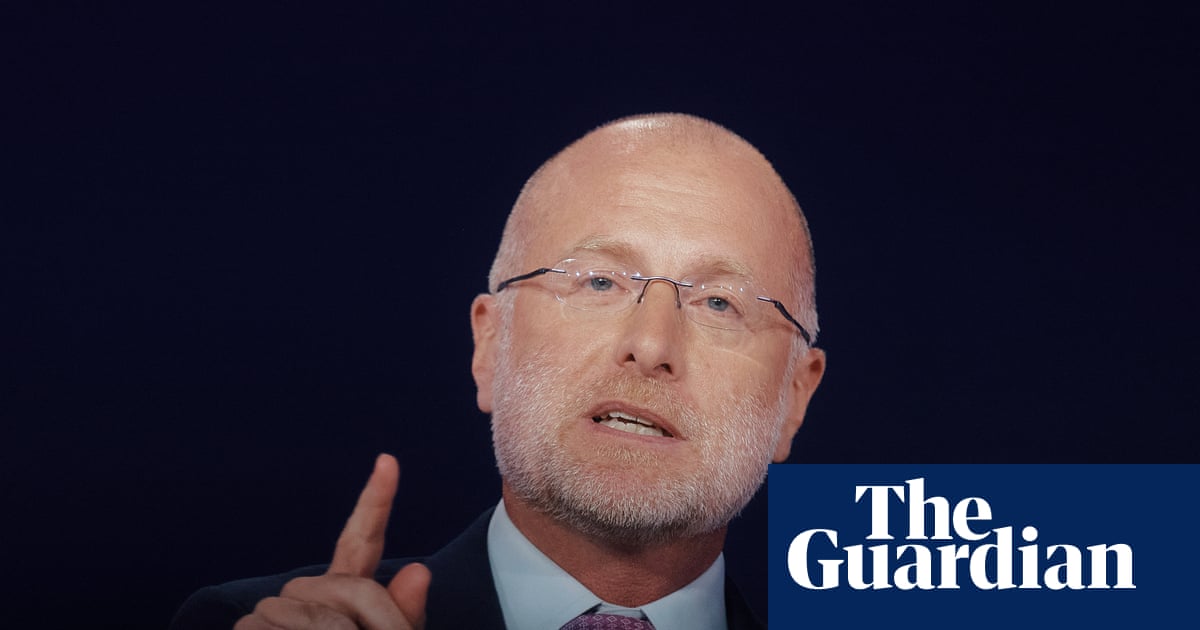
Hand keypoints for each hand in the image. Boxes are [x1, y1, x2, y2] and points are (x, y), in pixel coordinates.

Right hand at [235, 454, 430, 628]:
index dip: (375, 503)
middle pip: (345, 586)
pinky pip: (280, 629)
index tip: (389, 462)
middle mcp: (303, 594)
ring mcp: (269, 613)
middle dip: (374, 619)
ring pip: (317, 614)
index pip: (360, 542)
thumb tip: (421, 570)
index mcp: (343, 592)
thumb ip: (402, 617)